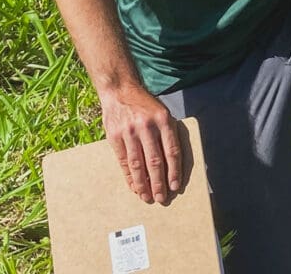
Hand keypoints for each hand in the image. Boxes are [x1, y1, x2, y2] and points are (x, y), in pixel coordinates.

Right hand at [100, 86, 180, 203]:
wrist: (120, 91)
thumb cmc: (146, 106)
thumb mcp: (163, 113)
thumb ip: (168, 134)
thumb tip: (174, 163)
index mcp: (164, 120)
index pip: (172, 150)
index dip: (174, 170)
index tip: (176, 186)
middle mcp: (147, 126)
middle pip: (155, 160)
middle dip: (159, 182)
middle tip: (162, 198)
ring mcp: (129, 132)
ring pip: (137, 164)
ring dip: (143, 184)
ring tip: (147, 197)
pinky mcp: (114, 137)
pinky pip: (123, 161)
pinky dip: (129, 176)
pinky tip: (134, 187)